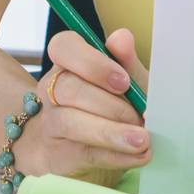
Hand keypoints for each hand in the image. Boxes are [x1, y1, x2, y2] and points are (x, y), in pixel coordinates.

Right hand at [18, 28, 150, 184]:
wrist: (95, 148)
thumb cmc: (114, 105)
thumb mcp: (128, 83)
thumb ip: (126, 61)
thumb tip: (122, 37)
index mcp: (67, 61)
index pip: (64, 47)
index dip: (92, 63)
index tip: (124, 81)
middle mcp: (51, 88)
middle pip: (68, 88)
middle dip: (110, 104)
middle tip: (142, 116)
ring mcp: (51, 123)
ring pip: (70, 121)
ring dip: (111, 131)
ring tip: (142, 140)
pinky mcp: (59, 155)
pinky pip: (83, 153)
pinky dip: (115, 155)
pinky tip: (139, 155)